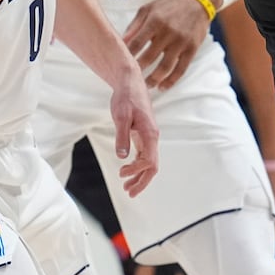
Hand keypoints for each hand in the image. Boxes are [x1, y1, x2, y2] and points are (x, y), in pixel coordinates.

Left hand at [108, 68, 159, 196]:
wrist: (130, 82)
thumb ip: (122, 137)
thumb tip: (122, 157)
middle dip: (142, 181)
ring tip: (127, 187)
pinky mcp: (143, 134)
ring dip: (139, 175)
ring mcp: (148, 136)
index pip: (149, 161)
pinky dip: (137, 165)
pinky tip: (128, 171)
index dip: (136, 170)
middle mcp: (152, 137)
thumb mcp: (121, 116)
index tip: (121, 173)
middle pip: (152, 166)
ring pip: (148, 161)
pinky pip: (144, 154)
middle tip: (129, 193)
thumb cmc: (126, 97)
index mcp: (150, 133)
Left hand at [123, 0, 217, 89]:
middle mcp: (168, 32)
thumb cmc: (169, 4)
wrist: (197, 0)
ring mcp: (181, 42)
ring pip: (165, 67)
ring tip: (144, 86)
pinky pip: (181, 69)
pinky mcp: (192, 49)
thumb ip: (134, 25)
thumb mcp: (149, 8)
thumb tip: (121, 41)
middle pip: (149, 57)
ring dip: (153, 79)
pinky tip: (162, 86)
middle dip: (137, 70)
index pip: (137, 43)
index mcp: (155, 21)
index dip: (128, 55)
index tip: (120, 64)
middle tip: (129, 78)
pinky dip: (171, 81)